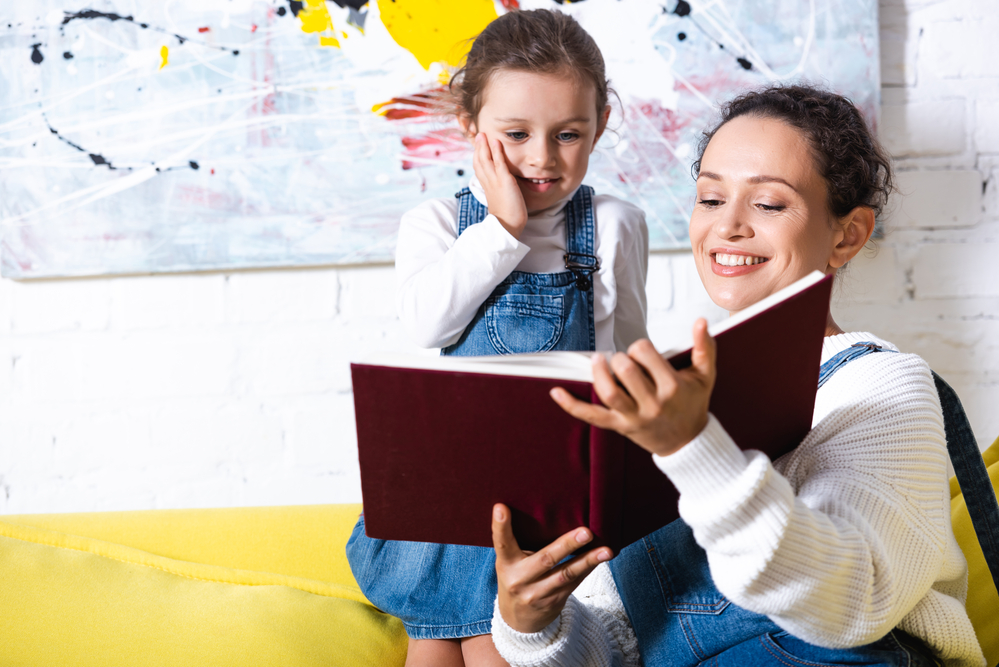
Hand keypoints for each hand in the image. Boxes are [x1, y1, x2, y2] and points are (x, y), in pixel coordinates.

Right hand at [473, 133, 527, 237]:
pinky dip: (496, 151)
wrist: (506, 225)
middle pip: (479, 161)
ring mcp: (495, 181)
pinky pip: (499, 163)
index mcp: (487, 187)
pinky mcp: (504, 181)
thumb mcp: (501, 200)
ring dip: (484, 146)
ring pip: (485, 160)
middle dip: (478, 148)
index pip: (479, 168)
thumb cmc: (506, 217)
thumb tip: (505, 186)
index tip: (478, 148)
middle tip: (479, 135)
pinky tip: (496, 142)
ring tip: (483, 134)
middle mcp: (488, 182)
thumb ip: (500, 191)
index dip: (477, 157)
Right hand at [492, 503, 611, 633]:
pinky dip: (588, 569)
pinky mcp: (553, 602)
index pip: (501, 542)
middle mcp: (519, 579)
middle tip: (586, 532)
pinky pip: (574, 583)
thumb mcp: (510, 562)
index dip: (500, 526)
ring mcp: (537, 593)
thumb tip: (547, 513)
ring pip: (565, 574)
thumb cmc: (516, 577)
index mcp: (506, 563)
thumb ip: (520, 544)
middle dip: (567, 545)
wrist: (517, 619)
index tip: (501, 507)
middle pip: (545, 559)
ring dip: (588, 561)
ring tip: (606, 551)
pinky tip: (600, 558)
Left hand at [551, 319, 716, 456]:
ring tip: (598, 360)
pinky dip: (572, 405)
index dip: (640, 347)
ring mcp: (634, 417)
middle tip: (621, 357)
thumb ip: (705, 347)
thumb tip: (701, 321)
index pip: (646, 355)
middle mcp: (653, 404)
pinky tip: (557, 392)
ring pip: (608, 393)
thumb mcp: (705, 376)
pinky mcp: (619, 427)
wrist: (688, 442)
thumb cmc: (692, 404)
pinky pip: (592, 417)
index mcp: (673, 387)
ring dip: (598, 373)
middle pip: (626, 372)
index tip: (642, 351)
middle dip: (620, 358)